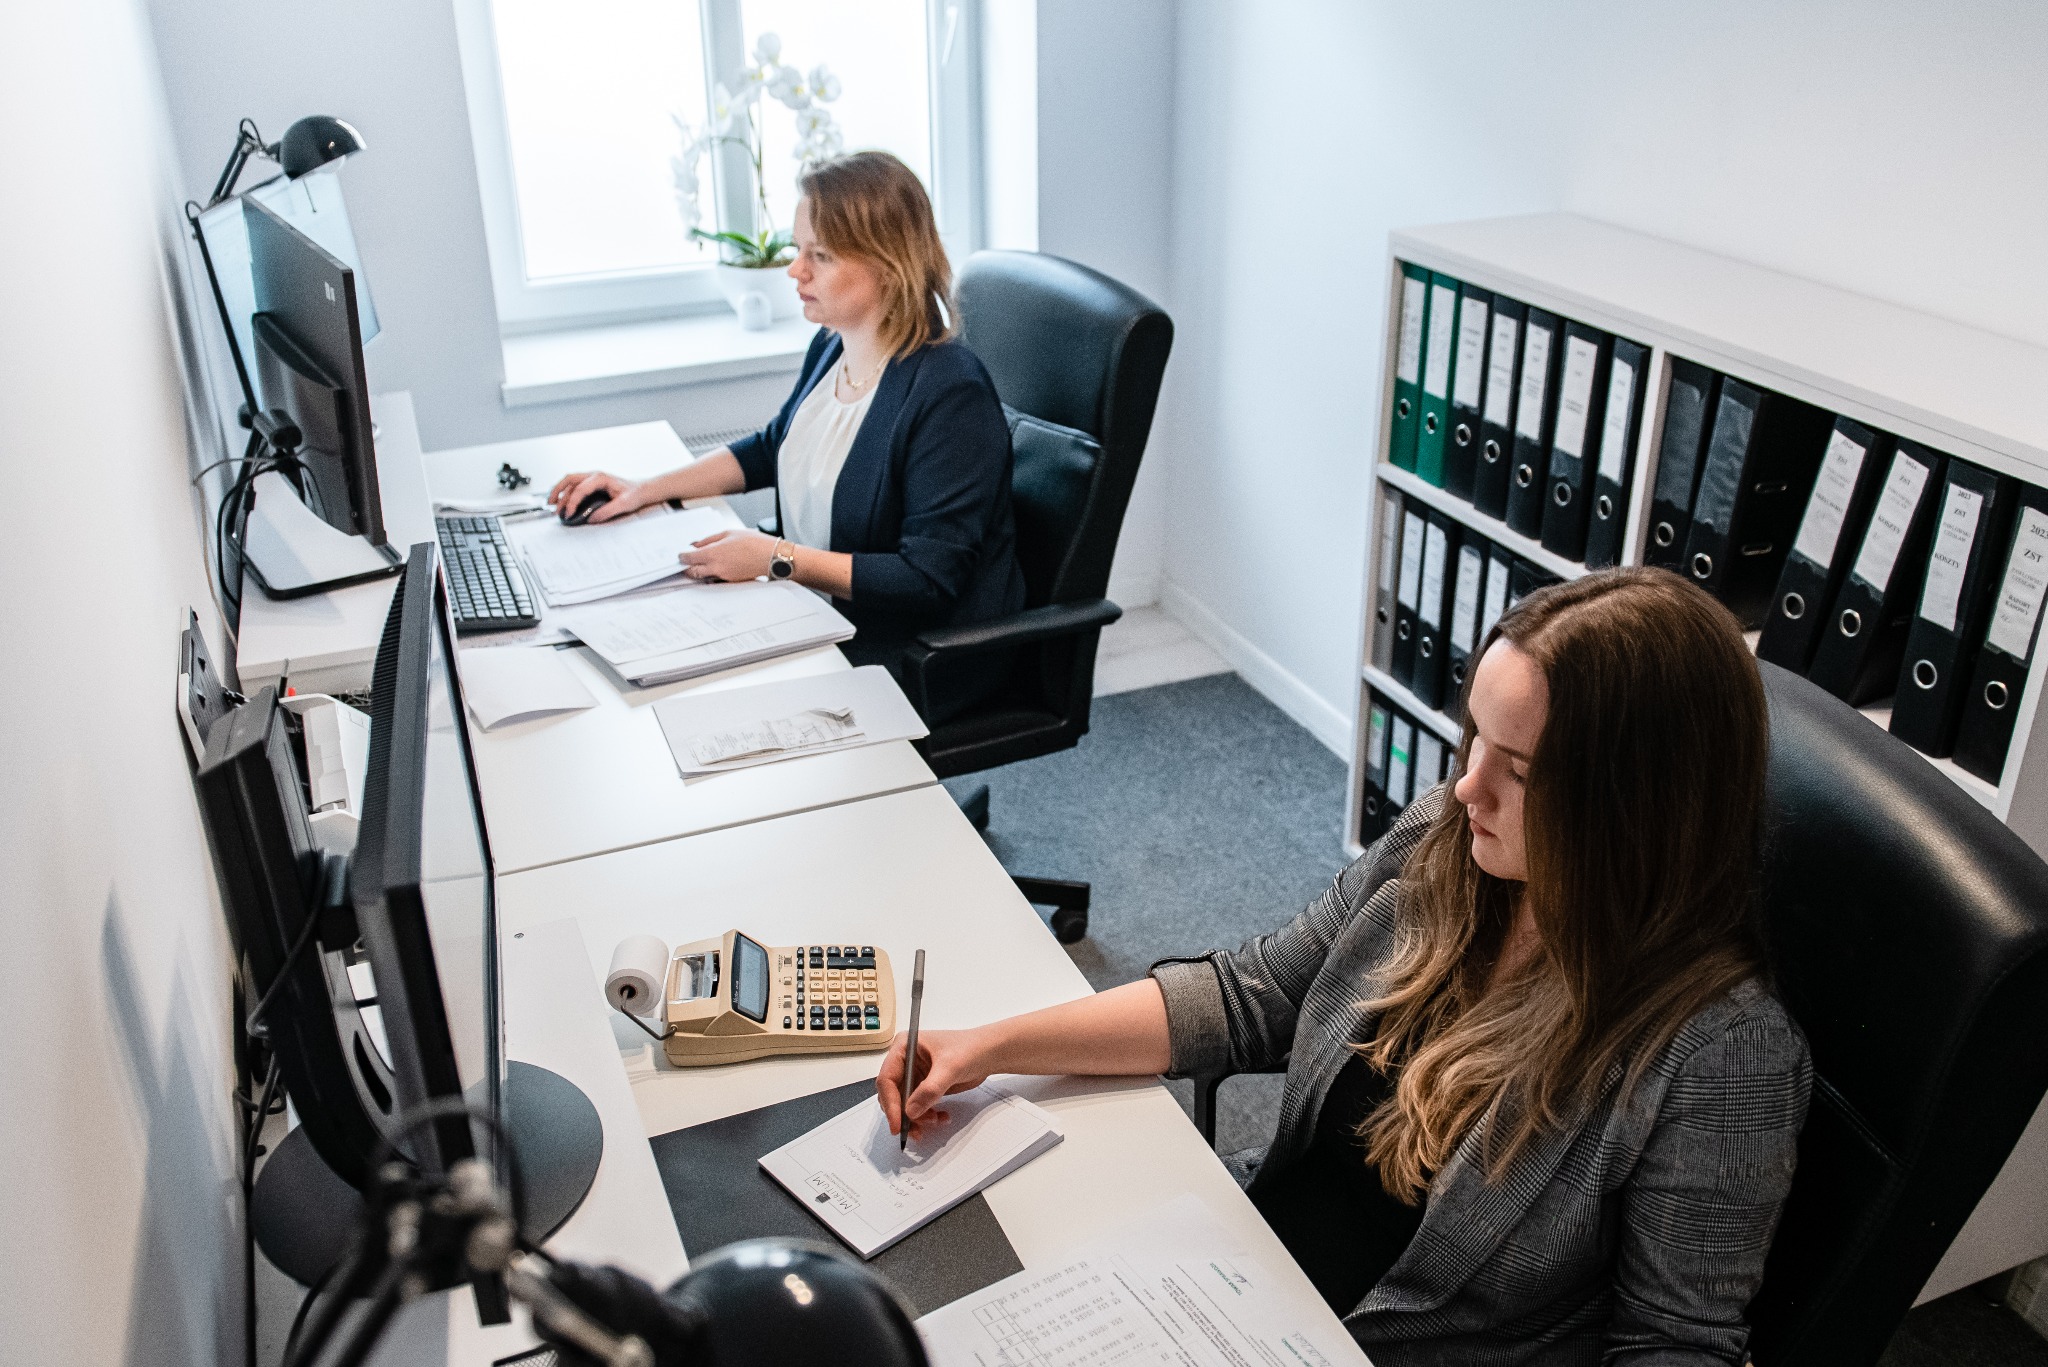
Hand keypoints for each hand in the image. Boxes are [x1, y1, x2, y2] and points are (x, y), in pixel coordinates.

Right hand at [546, 470, 643, 523]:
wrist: (642, 489)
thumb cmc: (634, 494)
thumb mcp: (623, 504)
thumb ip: (607, 512)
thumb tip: (591, 519)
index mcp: (600, 478)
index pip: (580, 489)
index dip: (572, 502)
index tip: (569, 514)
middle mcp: (594, 475)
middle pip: (569, 479)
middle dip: (557, 491)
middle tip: (550, 504)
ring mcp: (592, 478)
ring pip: (570, 481)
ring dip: (559, 491)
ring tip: (552, 504)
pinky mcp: (592, 484)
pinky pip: (574, 485)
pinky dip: (566, 492)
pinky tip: (562, 500)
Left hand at [678, 529, 777, 581]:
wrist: (770, 556)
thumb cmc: (753, 542)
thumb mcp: (728, 533)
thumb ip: (709, 539)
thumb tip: (697, 544)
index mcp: (713, 553)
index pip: (689, 558)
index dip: (682, 557)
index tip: (680, 555)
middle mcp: (716, 567)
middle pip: (693, 572)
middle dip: (688, 568)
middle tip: (686, 563)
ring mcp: (723, 576)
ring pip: (704, 576)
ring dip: (700, 571)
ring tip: (702, 563)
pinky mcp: (731, 580)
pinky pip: (716, 578)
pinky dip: (712, 573)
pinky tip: (717, 565)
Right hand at [877, 1027, 992, 1141]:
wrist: (989, 1054)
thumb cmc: (971, 1049)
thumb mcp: (950, 1067)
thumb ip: (930, 1089)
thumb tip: (910, 1111)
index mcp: (904, 1047)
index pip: (887, 1078)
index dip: (890, 1103)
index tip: (897, 1124)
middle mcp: (904, 1061)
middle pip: (892, 1095)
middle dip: (904, 1114)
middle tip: (917, 1129)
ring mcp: (914, 1074)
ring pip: (904, 1105)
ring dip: (917, 1118)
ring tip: (935, 1120)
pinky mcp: (923, 1087)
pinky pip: (917, 1108)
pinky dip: (926, 1117)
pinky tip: (941, 1117)